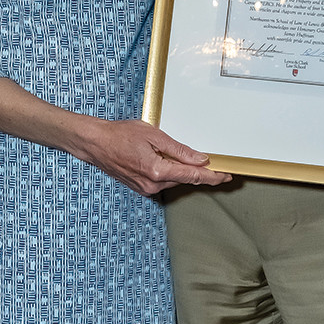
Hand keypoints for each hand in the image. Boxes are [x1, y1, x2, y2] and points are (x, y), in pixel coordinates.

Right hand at [78, 118, 231, 196]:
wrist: (96, 144)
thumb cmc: (120, 135)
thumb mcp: (154, 135)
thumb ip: (179, 150)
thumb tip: (200, 159)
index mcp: (157, 171)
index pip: (193, 176)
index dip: (213, 177)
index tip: (226, 176)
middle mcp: (153, 184)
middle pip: (185, 179)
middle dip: (201, 173)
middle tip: (217, 166)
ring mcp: (146, 188)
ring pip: (174, 180)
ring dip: (183, 171)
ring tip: (188, 158)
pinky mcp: (142, 188)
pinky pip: (163, 181)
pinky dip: (171, 172)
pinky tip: (169, 161)